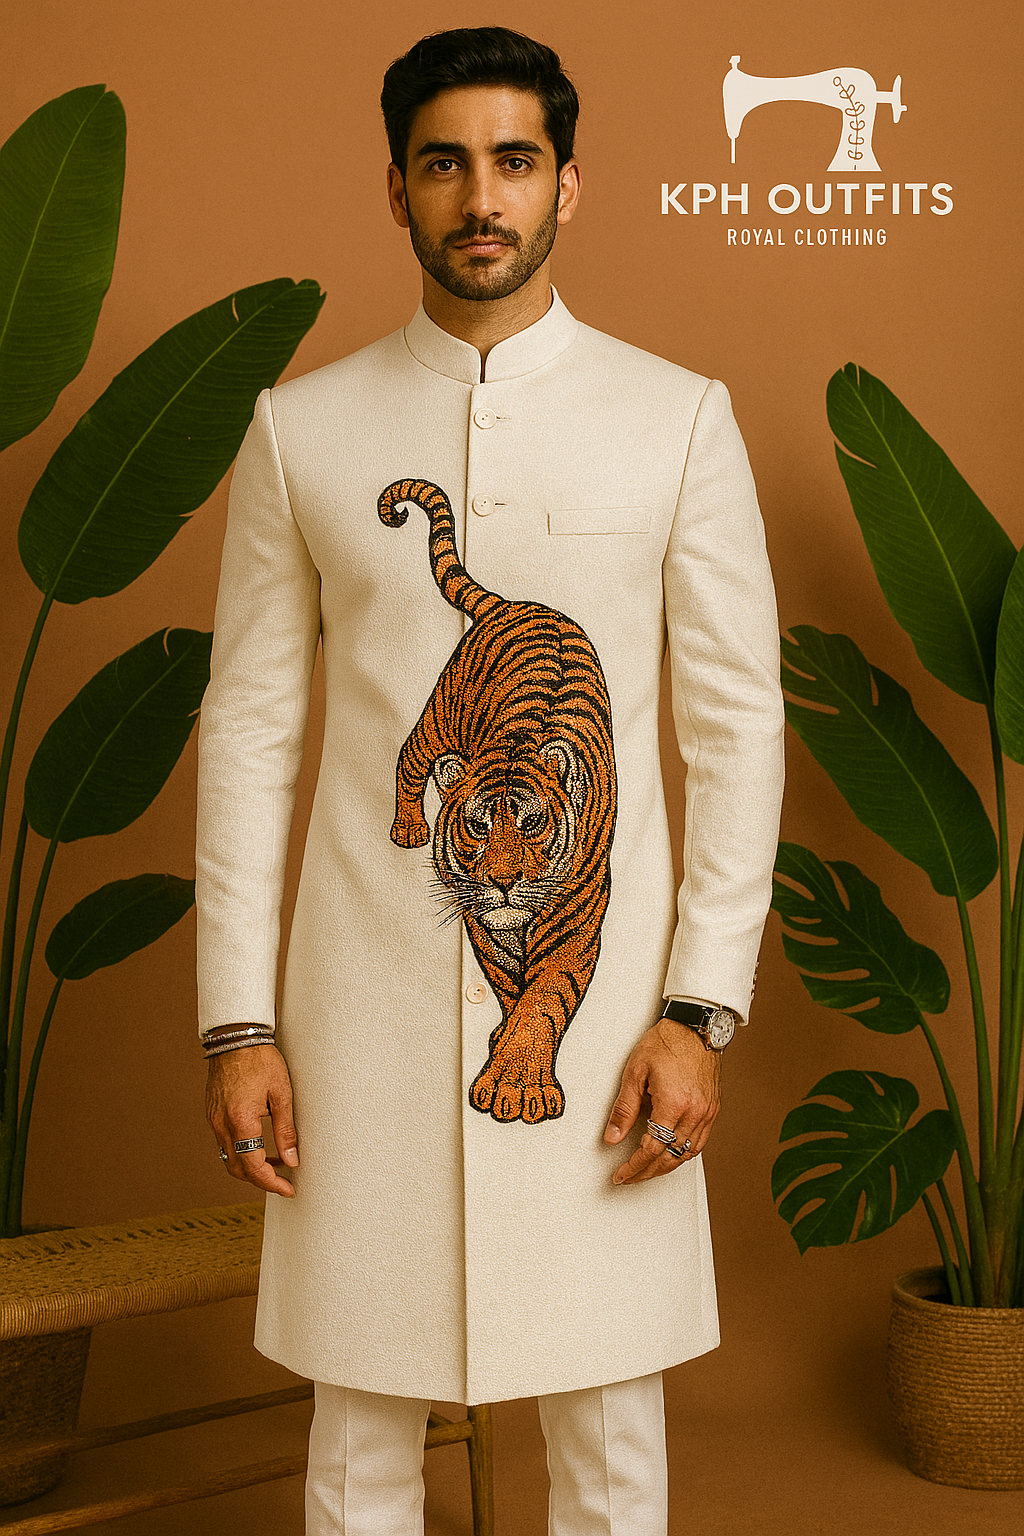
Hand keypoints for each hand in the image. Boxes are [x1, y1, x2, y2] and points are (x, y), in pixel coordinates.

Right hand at [206, 1037, 298, 1196]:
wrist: (235, 1037)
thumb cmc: (261, 1060)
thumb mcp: (282, 1094)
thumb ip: (286, 1130)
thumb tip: (292, 1160)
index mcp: (241, 1121)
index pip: (253, 1167)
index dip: (272, 1183)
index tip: (289, 1189)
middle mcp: (222, 1124)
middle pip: (237, 1169)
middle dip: (260, 1180)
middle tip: (283, 1181)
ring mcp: (213, 1119)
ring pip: (229, 1157)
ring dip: (250, 1165)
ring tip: (277, 1162)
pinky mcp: (212, 1113)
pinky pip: (224, 1142)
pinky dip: (241, 1150)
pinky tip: (260, 1143)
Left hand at [603, 1018, 721, 1184]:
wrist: (695, 1026)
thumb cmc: (665, 1043)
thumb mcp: (635, 1072)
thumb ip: (624, 1108)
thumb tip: (612, 1137)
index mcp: (674, 1103)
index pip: (652, 1148)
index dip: (634, 1166)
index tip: (621, 1174)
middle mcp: (695, 1112)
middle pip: (670, 1157)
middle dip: (647, 1172)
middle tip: (629, 1177)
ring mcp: (707, 1112)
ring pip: (687, 1154)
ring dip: (665, 1167)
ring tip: (646, 1171)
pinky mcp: (712, 1109)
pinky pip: (699, 1142)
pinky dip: (682, 1153)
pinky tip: (669, 1154)